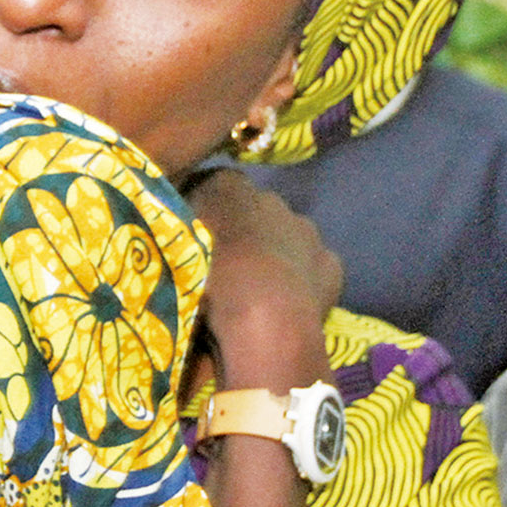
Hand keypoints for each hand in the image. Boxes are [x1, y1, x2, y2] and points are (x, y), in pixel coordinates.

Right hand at [187, 169, 338, 387]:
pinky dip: (303, 279)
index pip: (212, 185)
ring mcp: (307, 232)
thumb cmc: (209, 279)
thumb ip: (175, 226)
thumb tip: (177, 218)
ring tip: (258, 291)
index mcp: (230, 188)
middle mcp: (272, 199)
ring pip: (288, 237)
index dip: (205, 210)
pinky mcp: (331, 265)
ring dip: (275, 255)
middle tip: (227, 268)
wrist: (264, 320)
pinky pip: (314, 266)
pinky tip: (289, 303)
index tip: (196, 237)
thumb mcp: (174, 247)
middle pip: (255, 211)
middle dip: (244, 233)